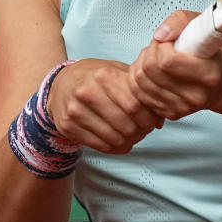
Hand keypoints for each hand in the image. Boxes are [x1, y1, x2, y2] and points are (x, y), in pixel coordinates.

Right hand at [45, 58, 163, 154]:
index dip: (148, 118)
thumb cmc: (96, 77)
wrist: (61, 83)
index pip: (135, 105)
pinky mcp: (68, 126)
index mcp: (104, 75)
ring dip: (128, 142)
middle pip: (125, 124)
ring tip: (132, 137)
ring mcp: (75, 110)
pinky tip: (118, 141)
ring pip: (113, 138)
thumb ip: (140, 91)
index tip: (152, 122)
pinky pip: (100, 146)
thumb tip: (160, 118)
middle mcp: (87, 91)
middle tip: (143, 131)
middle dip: (140, 132)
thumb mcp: (118, 73)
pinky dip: (115, 148)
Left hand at [128, 11, 221, 120]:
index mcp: (208, 74)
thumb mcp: (201, 25)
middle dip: (149, 53)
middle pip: (149, 71)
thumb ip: (179, 21)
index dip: (160, 46)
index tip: (168, 41)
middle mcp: (196, 95)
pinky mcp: (170, 114)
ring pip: (139, 82)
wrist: (221, 81)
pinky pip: (139, 94)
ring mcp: (182, 107)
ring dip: (141, 64)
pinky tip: (153, 72)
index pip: (166, 61)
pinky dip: (139, 79)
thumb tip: (159, 35)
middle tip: (160, 47)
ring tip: (156, 58)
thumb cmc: (210, 52)